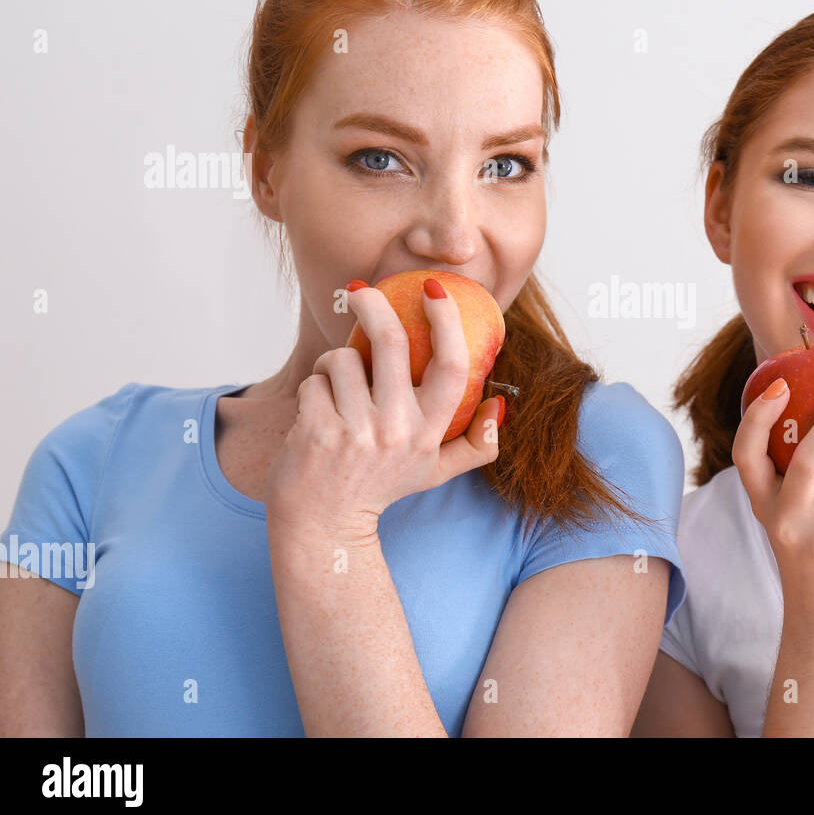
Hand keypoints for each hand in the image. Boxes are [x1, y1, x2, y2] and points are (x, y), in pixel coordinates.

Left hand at [262, 278, 503, 543]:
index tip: (434, 288)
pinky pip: (314, 382)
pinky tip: (317, 413)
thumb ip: (476, 445)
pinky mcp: (319, 432)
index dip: (446, 321)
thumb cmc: (379, 490)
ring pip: (342, 359)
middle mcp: (398, 431)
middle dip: (373, 305)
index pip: (452, 366)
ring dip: (333, 363)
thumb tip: (500, 406)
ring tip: (335, 386)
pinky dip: (313, 389)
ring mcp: (357, 432)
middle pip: (392, 343)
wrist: (324, 526)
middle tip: (360, 290)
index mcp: (430, 433)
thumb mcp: (433, 472)